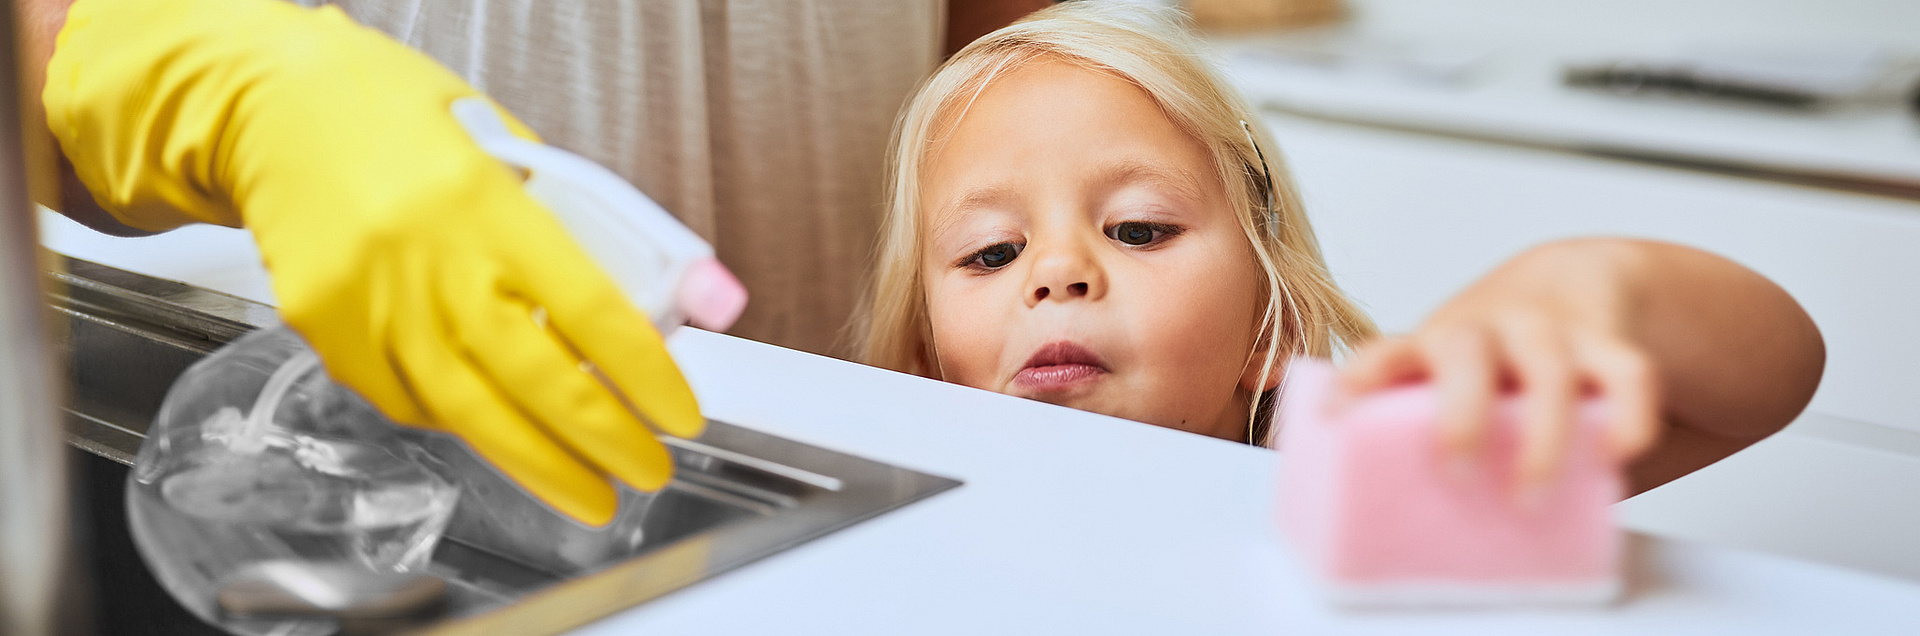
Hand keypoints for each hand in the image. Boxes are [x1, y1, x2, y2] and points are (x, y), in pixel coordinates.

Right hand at [46, 0, 700, 524]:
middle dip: (604, 441)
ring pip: (471, 413)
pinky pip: (407, 402)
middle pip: (536, 379)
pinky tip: (501, 435)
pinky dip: (461, 424)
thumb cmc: (398, 115)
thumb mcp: (512, 145)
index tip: (681, 415)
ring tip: (591, 493)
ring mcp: (372, 303)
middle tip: (649, 472)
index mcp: (487, 203)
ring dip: (540, 465)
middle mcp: (428, 260)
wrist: (271, 106)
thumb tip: (691, 295)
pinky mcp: (328, 331)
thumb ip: (592, 222)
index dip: (645, 376)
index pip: (592, 309)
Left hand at [1333, 240, 1662, 490]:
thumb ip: (1433, 428)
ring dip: (1542, 438)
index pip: (1386, 351)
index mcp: (1436, 344)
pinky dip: (1629, 417)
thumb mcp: (1453, 377)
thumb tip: (1399, 516)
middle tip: (1457, 475)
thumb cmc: (1499, 359)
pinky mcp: (1611, 342)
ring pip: (1550, 369)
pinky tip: (1615, 458)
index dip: (1360, 380)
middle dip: (1460, 416)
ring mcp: (1551, 331)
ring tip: (1529, 498)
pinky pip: (1630, 373)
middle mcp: (1488, 328)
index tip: (1337, 414)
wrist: (1575, 279)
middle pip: (1466, 354)